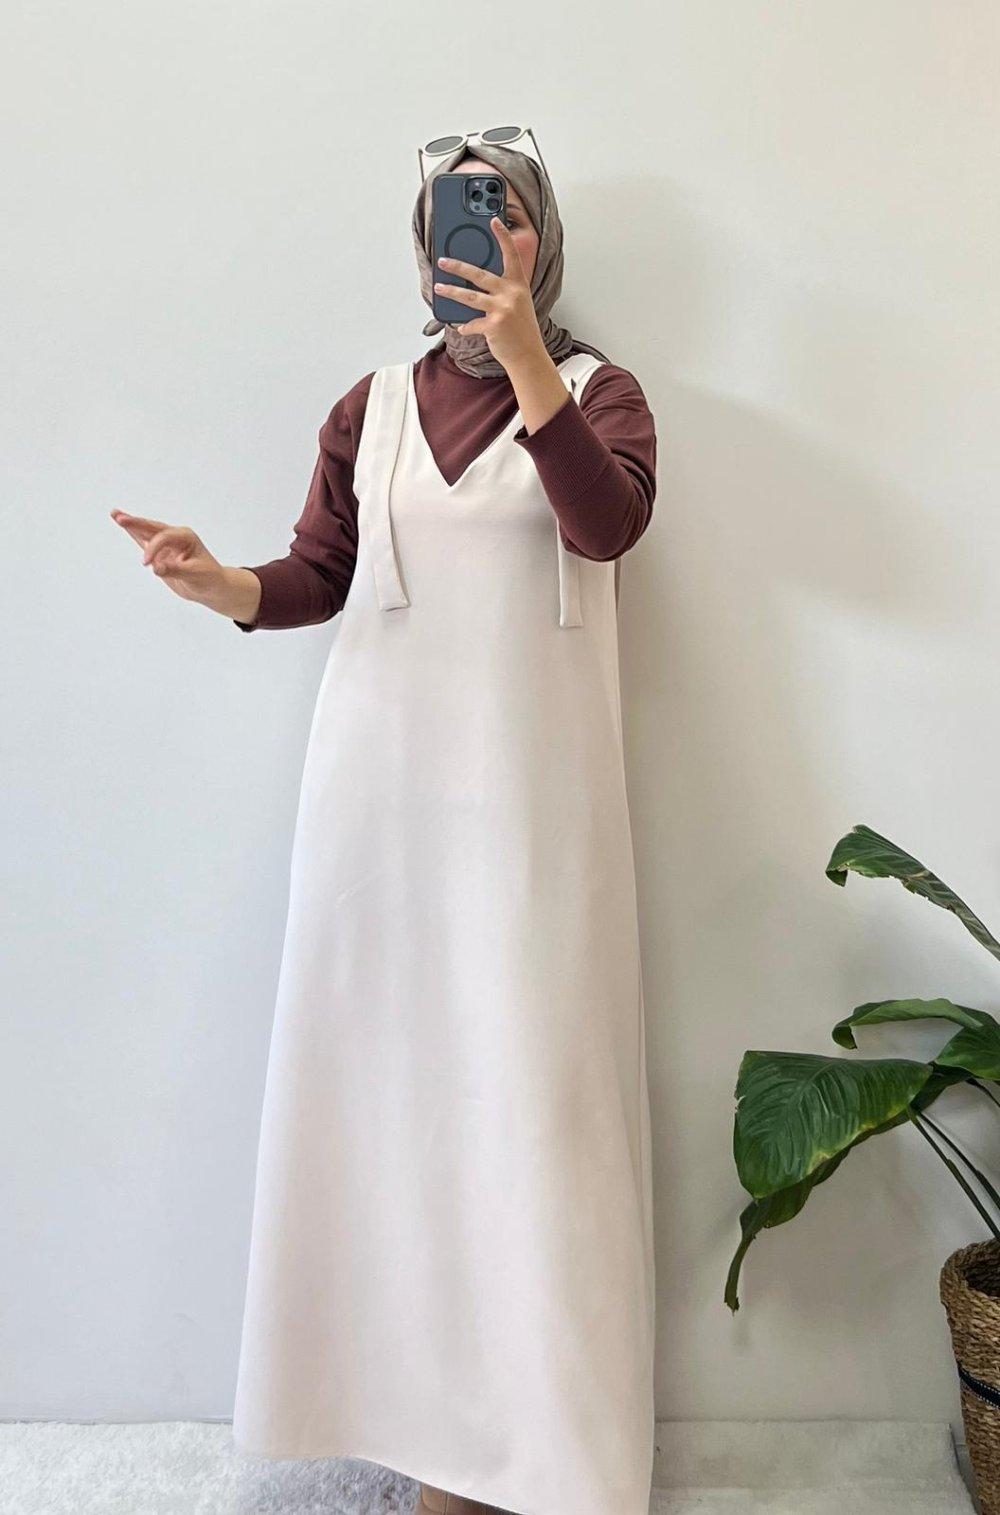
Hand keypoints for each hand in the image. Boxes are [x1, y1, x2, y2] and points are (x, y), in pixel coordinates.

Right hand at [109, 508, 248, 616]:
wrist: (210, 587)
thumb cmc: (208, 578)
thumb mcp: (194, 575)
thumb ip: (174, 570)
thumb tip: (155, 567)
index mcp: (186, 537)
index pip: (164, 538)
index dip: (153, 549)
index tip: (146, 564)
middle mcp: (175, 537)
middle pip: (152, 528)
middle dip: (136, 523)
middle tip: (119, 517)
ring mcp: (167, 544)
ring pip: (147, 533)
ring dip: (132, 525)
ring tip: (116, 514)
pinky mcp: (161, 553)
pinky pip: (145, 543)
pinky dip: (134, 535)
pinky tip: (125, 526)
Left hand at [433, 216, 543, 371]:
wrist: (529, 356)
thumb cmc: (522, 330)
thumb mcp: (519, 303)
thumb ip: (503, 290)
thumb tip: (476, 283)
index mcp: (518, 285)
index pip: (511, 255)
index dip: (503, 237)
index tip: (493, 221)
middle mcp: (511, 294)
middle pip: (479, 275)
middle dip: (458, 267)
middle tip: (443, 261)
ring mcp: (502, 310)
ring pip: (469, 297)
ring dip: (451, 292)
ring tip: (439, 287)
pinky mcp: (493, 326)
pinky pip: (471, 323)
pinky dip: (465, 326)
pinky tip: (461, 326)